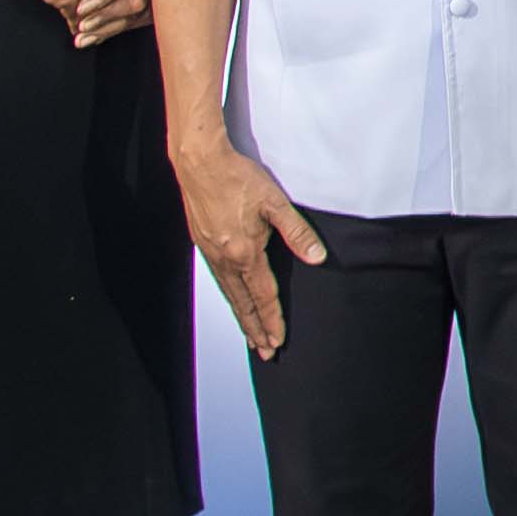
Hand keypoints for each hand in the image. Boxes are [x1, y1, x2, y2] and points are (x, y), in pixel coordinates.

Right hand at [178, 137, 325, 358]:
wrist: (200, 163)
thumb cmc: (238, 178)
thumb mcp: (275, 202)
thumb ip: (297, 232)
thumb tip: (316, 256)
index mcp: (244, 252)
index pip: (263, 296)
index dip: (272, 320)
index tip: (277, 341)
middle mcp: (225, 259)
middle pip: (243, 303)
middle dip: (254, 329)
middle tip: (263, 352)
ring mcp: (210, 253)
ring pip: (228, 294)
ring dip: (241, 317)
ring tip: (249, 335)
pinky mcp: (202, 244)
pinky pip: (218, 280)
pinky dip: (228, 297)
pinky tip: (233, 299)